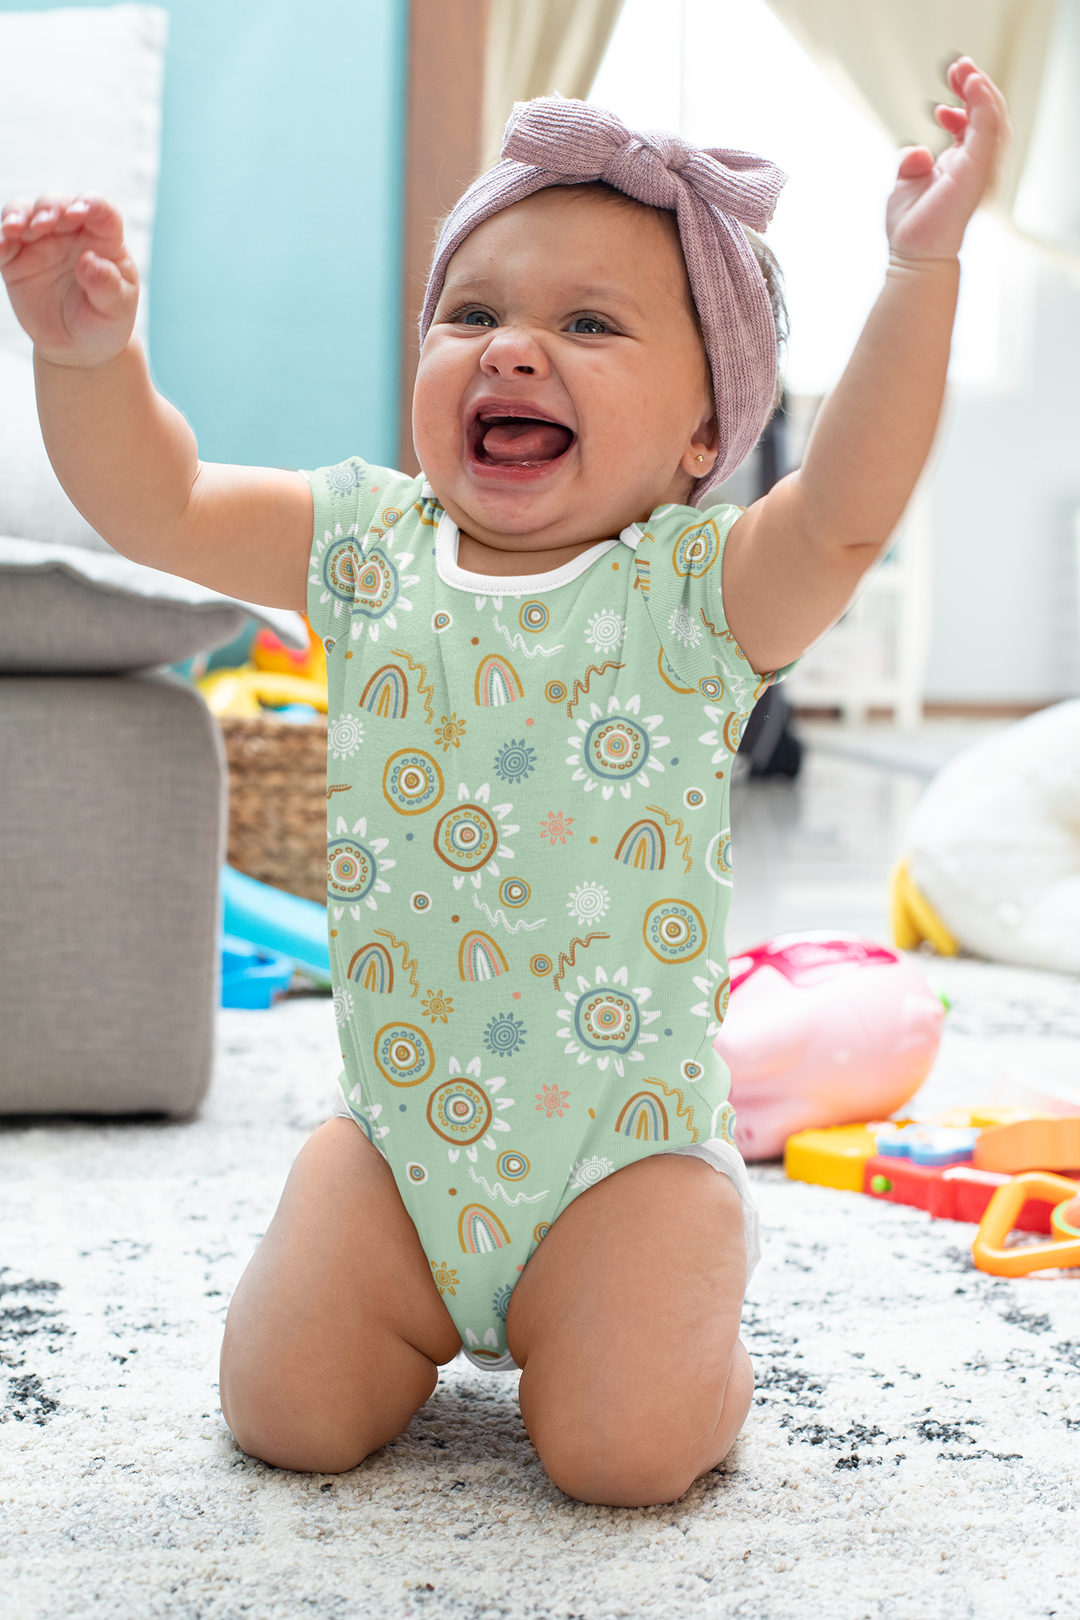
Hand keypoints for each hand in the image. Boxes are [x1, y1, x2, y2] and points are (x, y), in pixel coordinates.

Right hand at [0, 193, 138, 366]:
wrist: (78, 347)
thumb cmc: (105, 322)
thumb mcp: (116, 309)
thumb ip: (107, 284)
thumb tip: (89, 261)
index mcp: (104, 239)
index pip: (101, 210)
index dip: (90, 203)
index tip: (79, 212)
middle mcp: (71, 233)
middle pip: (58, 203)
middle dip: (49, 207)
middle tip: (44, 223)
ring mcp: (41, 242)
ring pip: (25, 211)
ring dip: (18, 214)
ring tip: (14, 229)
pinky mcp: (17, 259)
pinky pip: (4, 241)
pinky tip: (2, 247)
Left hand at [886, 58, 1010, 262]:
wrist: (913, 256)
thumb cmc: (912, 228)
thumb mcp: (906, 184)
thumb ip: (910, 162)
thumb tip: (916, 151)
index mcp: (962, 166)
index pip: (975, 125)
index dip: (965, 102)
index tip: (947, 91)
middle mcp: (975, 166)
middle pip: (988, 116)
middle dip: (976, 87)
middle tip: (958, 66)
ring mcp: (979, 169)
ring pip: (994, 118)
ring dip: (982, 90)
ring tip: (965, 70)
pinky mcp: (975, 171)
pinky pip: (987, 129)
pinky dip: (982, 104)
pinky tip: (972, 86)